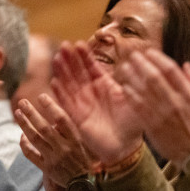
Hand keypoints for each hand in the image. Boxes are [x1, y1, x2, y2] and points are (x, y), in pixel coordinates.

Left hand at [16, 94, 96, 184]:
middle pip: (44, 128)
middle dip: (32, 113)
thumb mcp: (84, 143)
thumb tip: (55, 117)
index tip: (42, 96)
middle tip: (22, 102)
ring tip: (17, 113)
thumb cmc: (85, 160)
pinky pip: (31, 155)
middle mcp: (64, 148)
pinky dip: (24, 145)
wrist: (84, 186)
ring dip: (25, 125)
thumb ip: (71, 130)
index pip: (62, 120)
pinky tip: (21, 135)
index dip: (51, 107)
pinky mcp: (47, 169)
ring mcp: (54, 159)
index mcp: (76, 140)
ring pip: (35, 139)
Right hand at [50, 42, 142, 166]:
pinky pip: (66, 103)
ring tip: (56, 58)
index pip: (92, 67)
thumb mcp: (133, 98)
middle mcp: (92, 92)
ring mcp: (83, 103)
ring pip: (69, 84)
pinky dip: (60, 93)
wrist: (126, 146)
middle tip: (63, 46)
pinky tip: (54, 82)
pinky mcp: (76, 117)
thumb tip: (134, 62)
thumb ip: (131, 81)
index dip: (85, 56)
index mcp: (105, 85)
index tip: (78, 44)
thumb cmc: (132, 122)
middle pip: (78, 72)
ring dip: (62, 72)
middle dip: (70, 59)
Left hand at [118, 48, 189, 168]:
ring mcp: (162, 114)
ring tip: (125, 67)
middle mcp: (175, 102)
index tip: (149, 52)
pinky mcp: (152, 125)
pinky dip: (131, 95)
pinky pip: (138, 107)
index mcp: (188, 95)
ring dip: (133, 77)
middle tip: (133, 55)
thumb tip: (185, 65)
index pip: (171, 70)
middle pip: (154, 77)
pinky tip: (124, 86)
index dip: (158, 58)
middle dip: (142, 64)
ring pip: (144, 90)